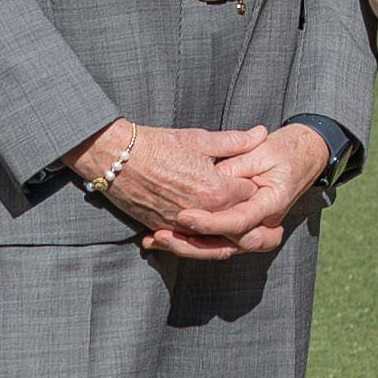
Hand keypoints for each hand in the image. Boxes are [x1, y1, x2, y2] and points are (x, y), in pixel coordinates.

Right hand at [66, 119, 278, 255]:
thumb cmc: (158, 144)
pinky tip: (205, 236)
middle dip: (248, 221)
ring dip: (225, 237)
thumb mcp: (200, 139)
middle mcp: (202, 214)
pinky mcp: (163, 230)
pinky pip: (187, 243)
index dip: (256, 190)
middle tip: (259, 216)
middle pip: (237, 227)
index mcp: (216, 190)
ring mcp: (181, 226)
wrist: (116, 157)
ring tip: (235, 230)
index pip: (251, 198)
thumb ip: (235, 142)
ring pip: (213, 242)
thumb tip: (261, 134)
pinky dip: (198, 242)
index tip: (260, 184)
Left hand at [157, 124, 336, 261]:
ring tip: (153, 239)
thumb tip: (214, 173)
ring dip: (183, 248)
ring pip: (214, 251)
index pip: (238, 221)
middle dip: (192, 245)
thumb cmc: (283, 153)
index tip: (184, 215)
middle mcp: (261, 225)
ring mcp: (247, 232)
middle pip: (225, 247)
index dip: (210, 222)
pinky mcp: (233, 232)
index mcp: (270, 205)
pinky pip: (209, 245)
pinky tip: (153, 240)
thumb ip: (238, 161)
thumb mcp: (262, 151)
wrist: (301, 160)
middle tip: (163, 235)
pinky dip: (182, 244)